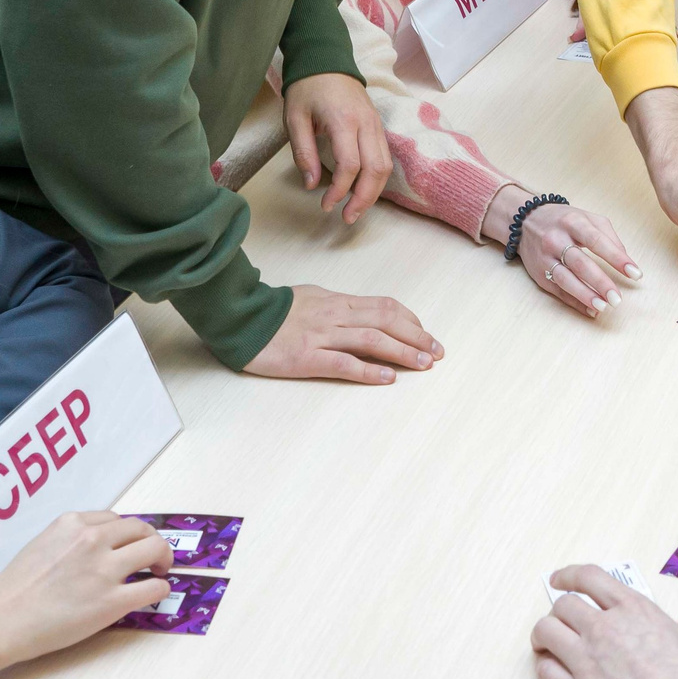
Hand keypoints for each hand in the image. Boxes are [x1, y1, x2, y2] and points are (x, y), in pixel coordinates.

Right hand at [0, 511, 174, 669]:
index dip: (127, 534)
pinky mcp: (112, 602)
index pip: (116, 519)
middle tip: (153, 557)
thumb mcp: (43, 543)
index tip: (128, 545)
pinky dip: (160, 588)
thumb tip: (98, 546)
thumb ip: (72, 539)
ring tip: (159, 571)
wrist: (2, 620)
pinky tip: (154, 593)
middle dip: (152, 541)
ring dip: (163, 559)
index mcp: (73, 523)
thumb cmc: (15, 587)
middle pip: (142, 529)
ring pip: (155, 550)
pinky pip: (153, 588)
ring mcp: (105, 570)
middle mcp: (93, 539)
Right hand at [243, 282, 442, 383]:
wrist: (239, 317)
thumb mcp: (312, 300)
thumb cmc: (275, 312)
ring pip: (371, 339)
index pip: (385, 306)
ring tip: (424, 364)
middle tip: (438, 352)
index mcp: (338, 302)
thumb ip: (339, 309)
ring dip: (403, 352)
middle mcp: (335, 316)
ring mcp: (321, 335)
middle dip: (417, 337)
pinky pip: (343, 363)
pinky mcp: (306, 357)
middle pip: (386, 321)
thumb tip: (366, 316)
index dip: (411, 321)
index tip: (427, 335)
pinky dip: (368, 370)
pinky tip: (387, 378)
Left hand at [286, 72, 391, 222]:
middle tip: (347, 218)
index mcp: (344, 121)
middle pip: (376, 169)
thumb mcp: (294, 118)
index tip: (326, 205)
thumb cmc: (307, 89)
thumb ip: (303, 152)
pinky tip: (363, 190)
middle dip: (364, 199)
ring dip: (374, 192)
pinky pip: (385, 156)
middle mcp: (366, 123)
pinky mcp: (378, 126)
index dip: (340, 190)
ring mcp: (376, 124)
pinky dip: (377, 178)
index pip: (350, 165)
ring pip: (386, 165)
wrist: (326, 60)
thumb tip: (311, 184)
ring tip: (357, 210)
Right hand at [512, 198, 641, 317]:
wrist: (524, 221)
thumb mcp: (587, 218)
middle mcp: (556, 240)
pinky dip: (574, 302)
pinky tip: (590, 310)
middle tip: (617, 298)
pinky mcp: (539, 273)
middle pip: (580, 263)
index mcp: (573, 222)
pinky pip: (557, 290)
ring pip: (565, 279)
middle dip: (600, 282)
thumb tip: (625, 260)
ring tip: (603, 307)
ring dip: (585, 295)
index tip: (635, 273)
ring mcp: (545, 258)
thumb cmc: (563, 220)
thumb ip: (608, 236)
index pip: (597, 241)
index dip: (617, 259)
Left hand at [532, 566, 677, 678]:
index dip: (569, 575)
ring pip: (546, 632)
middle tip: (563, 622)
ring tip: (548, 645)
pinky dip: (545, 668)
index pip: (589, 578)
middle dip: (560, 611)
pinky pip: (544, 672)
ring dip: (544, 635)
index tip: (559, 579)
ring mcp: (585, 661)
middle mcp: (604, 629)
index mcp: (634, 610)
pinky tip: (553, 672)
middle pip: (563, 606)